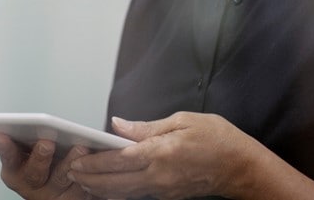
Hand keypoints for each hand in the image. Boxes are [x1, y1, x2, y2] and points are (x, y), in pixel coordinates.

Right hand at [0, 133, 97, 199]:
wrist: (63, 190)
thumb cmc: (47, 162)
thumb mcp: (32, 150)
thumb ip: (30, 136)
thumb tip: (37, 120)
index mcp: (16, 170)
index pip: (8, 157)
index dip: (4, 147)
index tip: (0, 134)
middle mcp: (31, 185)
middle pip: (33, 174)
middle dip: (39, 157)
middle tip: (46, 142)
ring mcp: (51, 194)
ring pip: (60, 180)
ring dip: (69, 163)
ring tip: (80, 148)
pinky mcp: (71, 199)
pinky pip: (80, 188)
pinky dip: (87, 173)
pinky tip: (94, 159)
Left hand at [66, 112, 262, 199]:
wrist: (241, 167)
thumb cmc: (217, 139)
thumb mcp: (182, 120)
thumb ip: (146, 127)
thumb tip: (118, 125)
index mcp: (159, 153)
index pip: (117, 160)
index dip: (94, 162)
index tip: (78, 160)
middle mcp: (158, 175)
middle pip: (115, 183)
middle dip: (90, 180)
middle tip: (73, 174)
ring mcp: (163, 189)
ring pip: (124, 193)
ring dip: (102, 189)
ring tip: (84, 183)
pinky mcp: (168, 196)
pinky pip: (137, 195)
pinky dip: (120, 193)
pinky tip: (110, 189)